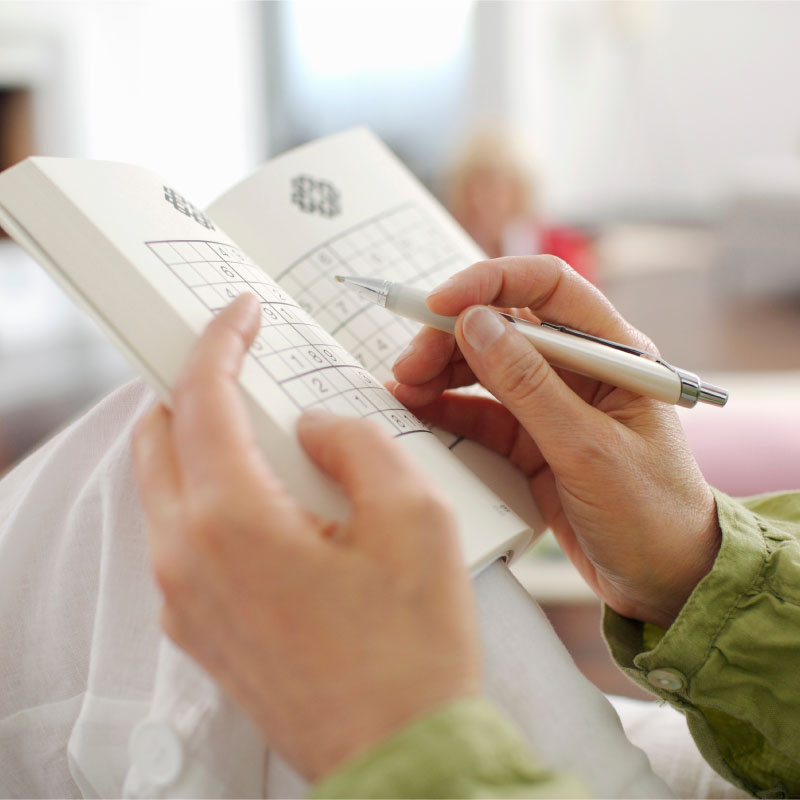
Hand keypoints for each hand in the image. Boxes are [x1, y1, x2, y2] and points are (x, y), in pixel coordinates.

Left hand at [132, 294, 480, 780]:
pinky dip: (205, 491)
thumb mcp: (412, 518)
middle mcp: (186, 558)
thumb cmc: (414, 649)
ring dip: (196, 438)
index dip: (220, 342)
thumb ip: (355, 444)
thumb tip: (314, 428)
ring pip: (162, 486)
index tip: (239, 313)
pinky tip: (261, 492)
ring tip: (254, 421)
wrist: (403, 757)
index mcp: (232, 522)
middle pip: (159, 436)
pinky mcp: (199, 627)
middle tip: (237, 358)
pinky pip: (181, 533)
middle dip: (193, 384)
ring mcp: (184, 599)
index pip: (202, 398)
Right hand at [391, 256, 720, 628]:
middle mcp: (579, 369)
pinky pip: (480, 411)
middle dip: (451, 335)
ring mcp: (552, 404)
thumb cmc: (652, 513)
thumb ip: (529, 386)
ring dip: (441, 370)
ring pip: (485, 365)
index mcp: (613, 354)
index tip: (441, 304)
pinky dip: (447, 407)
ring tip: (404, 388)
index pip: (548, 287)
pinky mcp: (531, 439)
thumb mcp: (588, 450)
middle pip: (504, 324)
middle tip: (409, 366)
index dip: (490, 283)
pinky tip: (418, 409)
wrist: (663, 581)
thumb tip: (475, 324)